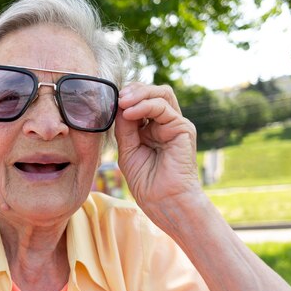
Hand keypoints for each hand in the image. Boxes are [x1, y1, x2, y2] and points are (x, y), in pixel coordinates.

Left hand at [114, 82, 201, 214]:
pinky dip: (144, 106)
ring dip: (139, 94)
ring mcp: (175, 124)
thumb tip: (118, 104)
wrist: (163, 200)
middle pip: (153, 92)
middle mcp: (165, 123)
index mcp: (151, 127)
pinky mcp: (183, 128)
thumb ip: (124, 127)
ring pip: (161, 94)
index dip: (126, 96)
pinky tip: (129, 113)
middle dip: (133, 90)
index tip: (108, 100)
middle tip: (116, 97)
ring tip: (122, 102)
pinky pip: (164, 108)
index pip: (141, 100)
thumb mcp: (127, 150)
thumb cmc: (146, 181)